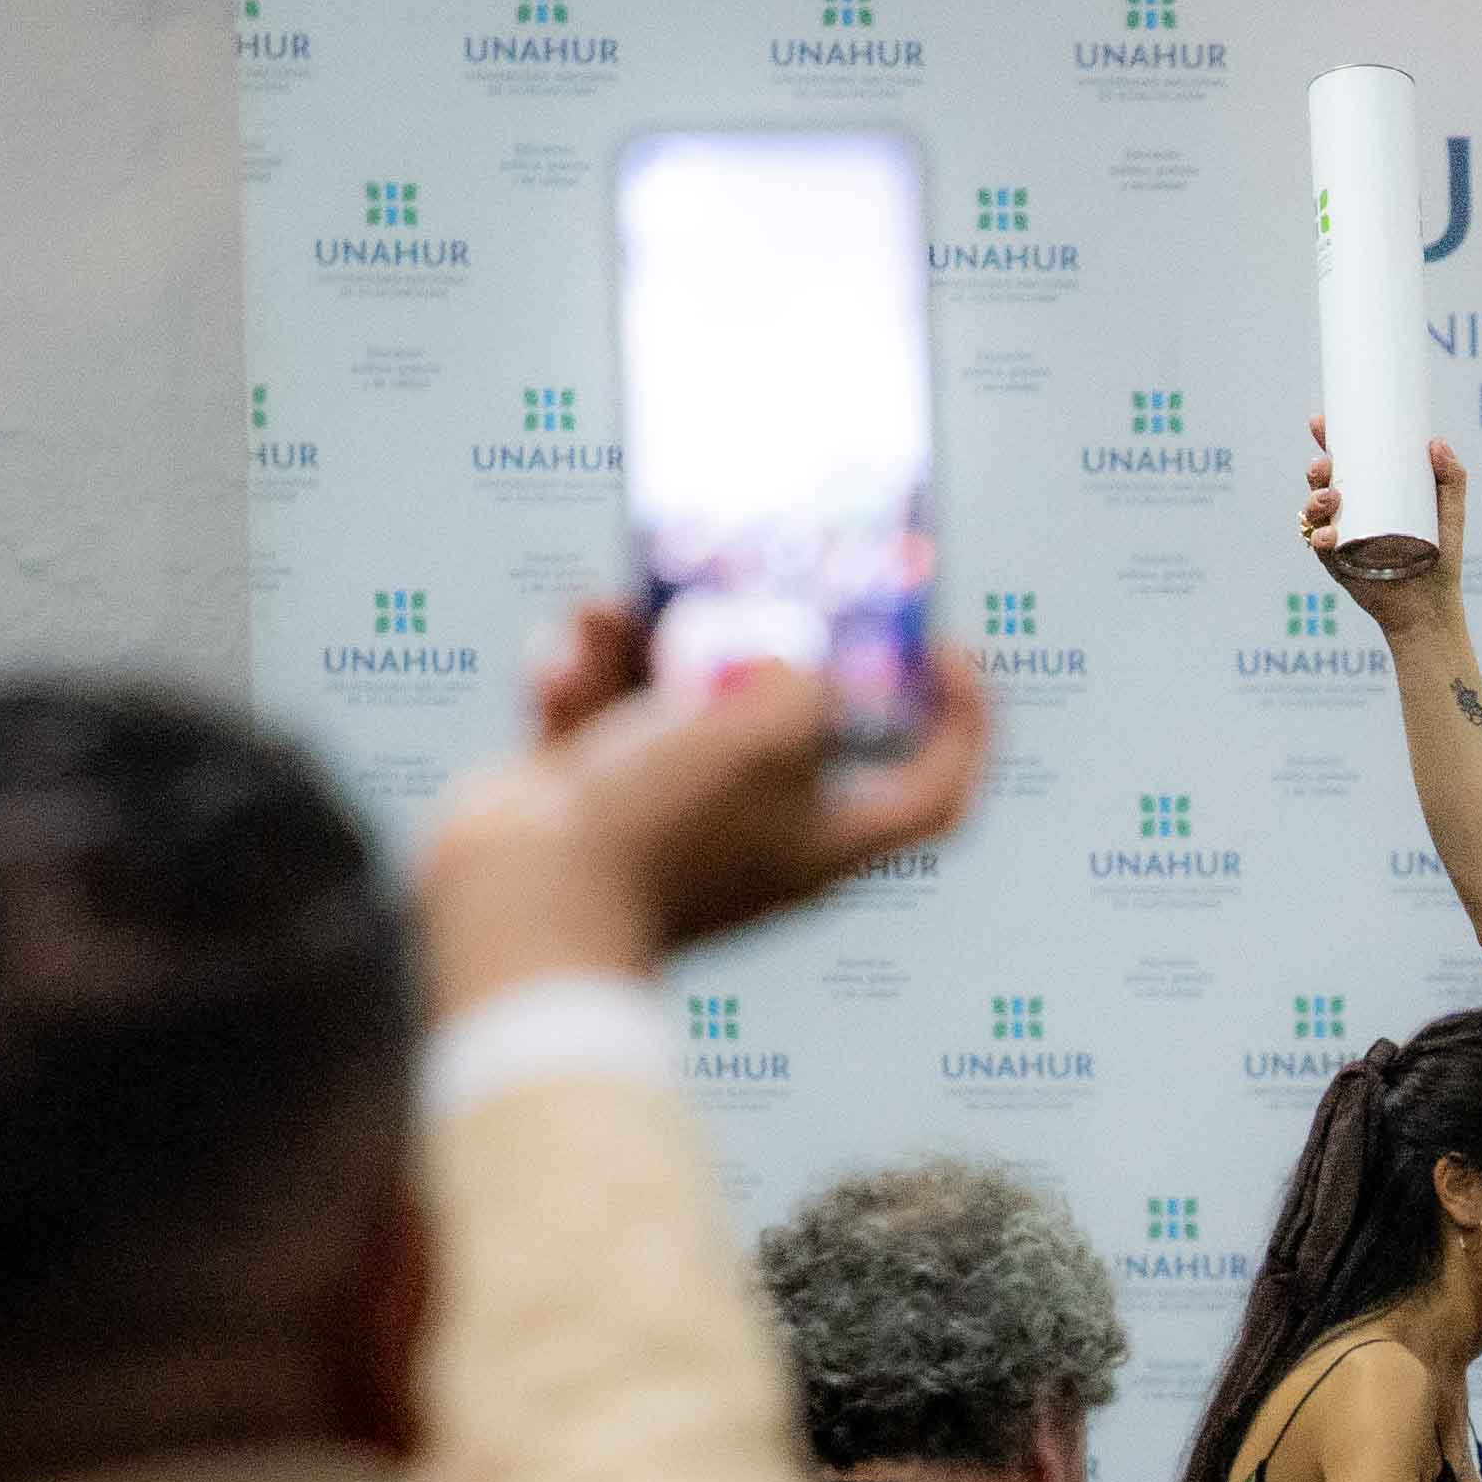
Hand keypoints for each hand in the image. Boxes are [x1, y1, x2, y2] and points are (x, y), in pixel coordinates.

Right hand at [412, 607, 987, 1004]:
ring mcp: (667, 815)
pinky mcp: (588, 798)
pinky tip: (561, 659)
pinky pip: (595, 717)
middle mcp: (755, 830)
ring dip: (639, 643)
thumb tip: (784, 663)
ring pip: (673, 700)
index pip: (933, 793)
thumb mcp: (770, 735)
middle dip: (756, 644)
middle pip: (790, 722)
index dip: (963, 723)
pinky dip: (577, 680)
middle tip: (741, 583)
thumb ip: (809, 682)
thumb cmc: (661, 824)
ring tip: (609, 611)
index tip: (945, 649)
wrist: (519, 898)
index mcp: (825, 841)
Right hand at [1300, 417, 1471, 634]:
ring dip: (1313, 500)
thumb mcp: (1450, 513)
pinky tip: (1327, 536)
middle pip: (1321, 482)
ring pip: (1313, 512)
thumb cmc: (1442, 556)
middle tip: (1325, 465)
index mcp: (1372, 493)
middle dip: (1316, 469)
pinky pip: (1317, 546)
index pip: (1345, 461)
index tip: (1320, 422)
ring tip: (1330, 499)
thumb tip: (1436, 441)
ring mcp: (1340, 537)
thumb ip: (1452, 478)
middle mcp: (1350, 512)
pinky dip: (1318, 538)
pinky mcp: (1337, 564)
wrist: (1432, 605)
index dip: (1328, 439)